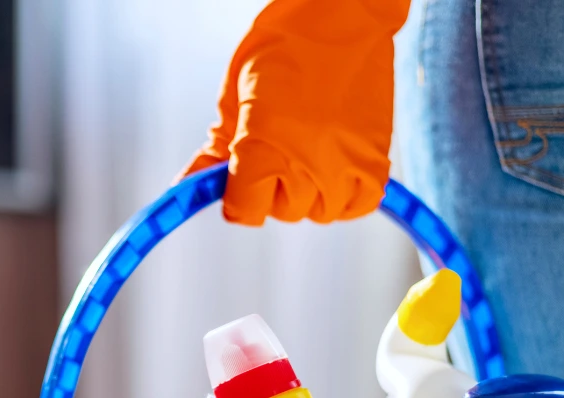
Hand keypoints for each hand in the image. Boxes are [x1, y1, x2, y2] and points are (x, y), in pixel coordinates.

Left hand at [182, 0, 410, 225]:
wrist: (338, 15)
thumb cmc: (280, 48)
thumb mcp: (235, 99)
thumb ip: (216, 150)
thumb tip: (188, 185)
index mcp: (264, 151)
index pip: (245, 212)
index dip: (238, 198)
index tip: (239, 182)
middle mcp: (307, 167)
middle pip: (283, 212)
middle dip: (274, 190)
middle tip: (277, 153)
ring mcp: (345, 166)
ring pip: (320, 212)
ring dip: (311, 193)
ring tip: (306, 155)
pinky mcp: (376, 160)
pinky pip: (359, 204)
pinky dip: (347, 197)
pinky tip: (335, 172)